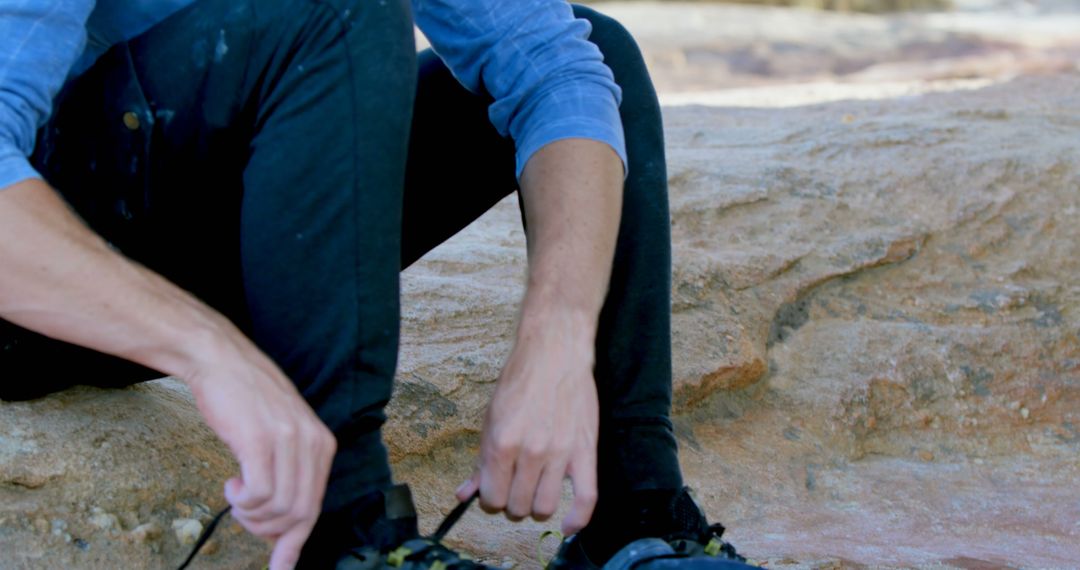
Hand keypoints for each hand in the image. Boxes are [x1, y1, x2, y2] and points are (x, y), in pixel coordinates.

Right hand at [183, 330, 335, 569]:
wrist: (220, 361)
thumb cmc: (244, 401)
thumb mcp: (280, 436)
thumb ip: (288, 475)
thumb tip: (284, 528)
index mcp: (322, 443)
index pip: (316, 506)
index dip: (295, 541)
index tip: (280, 565)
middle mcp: (313, 442)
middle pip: (300, 514)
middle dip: (268, 530)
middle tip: (245, 515)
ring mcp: (288, 441)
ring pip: (280, 509)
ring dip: (252, 515)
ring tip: (237, 494)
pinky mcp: (261, 441)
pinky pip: (260, 494)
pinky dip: (243, 501)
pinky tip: (232, 484)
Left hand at [456, 309, 598, 534]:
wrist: (555, 352)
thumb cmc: (521, 380)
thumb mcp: (491, 418)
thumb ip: (481, 460)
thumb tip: (466, 493)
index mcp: (502, 443)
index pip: (491, 498)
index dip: (490, 500)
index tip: (494, 492)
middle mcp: (531, 452)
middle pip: (517, 507)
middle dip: (512, 502)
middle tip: (514, 487)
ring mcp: (560, 453)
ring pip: (545, 507)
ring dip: (536, 507)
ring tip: (535, 492)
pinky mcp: (585, 451)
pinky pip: (586, 498)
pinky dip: (577, 519)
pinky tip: (567, 525)